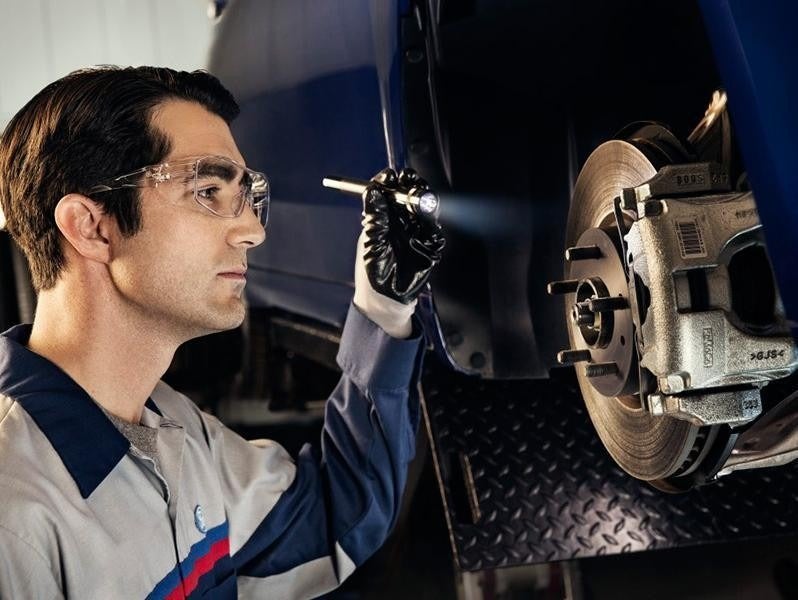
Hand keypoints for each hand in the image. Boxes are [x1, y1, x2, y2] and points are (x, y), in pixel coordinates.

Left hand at [360, 168, 444, 303]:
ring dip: (422, 198)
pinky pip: (434, 229)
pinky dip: (433, 220)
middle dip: (410, 185)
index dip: (389, 182)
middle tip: (409, 180)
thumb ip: (375, 218)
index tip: (390, 175)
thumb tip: (372, 190)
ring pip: (423, 208)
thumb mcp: (370, 244)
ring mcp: (416, 232)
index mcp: (382, 218)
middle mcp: (399, 222)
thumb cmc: (373, 273)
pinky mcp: (429, 245)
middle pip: (408, 195)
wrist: (387, 300)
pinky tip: (428, 215)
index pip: (387, 192)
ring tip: (418, 195)